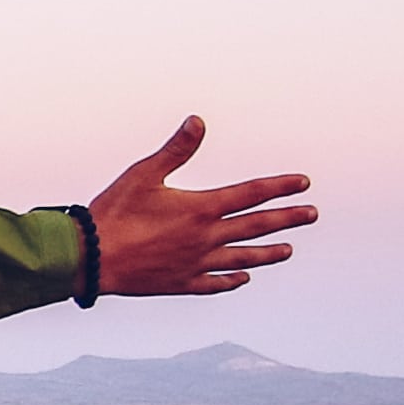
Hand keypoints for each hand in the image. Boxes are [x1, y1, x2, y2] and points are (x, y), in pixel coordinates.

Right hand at [84, 118, 313, 295]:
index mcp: (201, 208)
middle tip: (312, 214)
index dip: (280, 186)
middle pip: (257, 226)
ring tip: (288, 249)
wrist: (91, 259)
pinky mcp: (181, 283)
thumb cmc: (114, 212)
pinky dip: (232, 280)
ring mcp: (196, 264)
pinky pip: (215, 283)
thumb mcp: (143, 174)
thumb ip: (176, 149)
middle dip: (288, 218)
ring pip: (244, 258)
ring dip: (269, 253)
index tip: (303, 182)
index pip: (251, 193)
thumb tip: (198, 121)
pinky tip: (243, 278)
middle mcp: (206, 238)